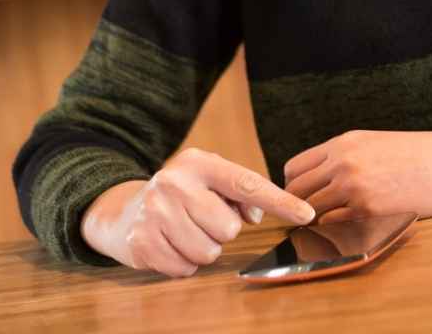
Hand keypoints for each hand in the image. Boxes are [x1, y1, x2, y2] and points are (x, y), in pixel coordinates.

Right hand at [81, 147, 314, 277]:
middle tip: (202, 220)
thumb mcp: (210, 181)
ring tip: (186, 232)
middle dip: (221, 230)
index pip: (248, 184)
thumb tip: (256, 215)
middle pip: (229, 228)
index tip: (306, 214)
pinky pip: (185, 268)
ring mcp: (154, 212)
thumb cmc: (182, 195)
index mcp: (198, 163)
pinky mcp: (142, 242)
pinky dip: (183, 263)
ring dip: (203, 249)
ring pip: (208, 252)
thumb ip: (241, 192)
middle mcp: (174, 182)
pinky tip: (171, 245)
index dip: (280, 202)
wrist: (124, 211)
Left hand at [285, 118, 431, 222]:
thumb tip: (322, 181)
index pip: (295, 167)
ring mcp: (353, 185)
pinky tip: (353, 225)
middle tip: (312, 218)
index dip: (296, 186)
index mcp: (345, 142)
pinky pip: (333, 224)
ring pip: (309, 210)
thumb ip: (347, 158)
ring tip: (333, 224)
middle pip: (295, 191)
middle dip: (299, 207)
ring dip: (316, 220)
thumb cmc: (423, 155)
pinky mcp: (367, 208)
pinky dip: (337, 228)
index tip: (306, 197)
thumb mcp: (379, 144)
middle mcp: (343, 161)